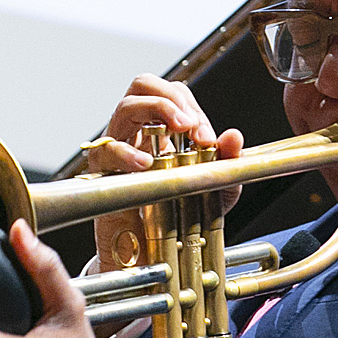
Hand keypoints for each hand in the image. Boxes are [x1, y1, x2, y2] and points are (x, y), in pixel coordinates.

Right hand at [84, 74, 243, 271]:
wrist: (152, 252)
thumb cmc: (177, 217)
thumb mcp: (213, 188)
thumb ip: (226, 162)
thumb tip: (233, 136)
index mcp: (160, 128)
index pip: (172, 94)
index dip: (192, 107)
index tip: (207, 137)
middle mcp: (136, 132)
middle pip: (144, 85)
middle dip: (171, 97)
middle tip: (189, 125)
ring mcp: (118, 148)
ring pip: (126, 106)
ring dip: (156, 111)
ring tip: (178, 132)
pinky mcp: (104, 173)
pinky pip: (108, 151)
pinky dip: (127, 153)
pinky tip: (146, 164)